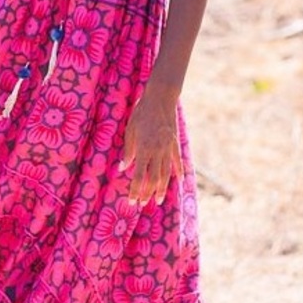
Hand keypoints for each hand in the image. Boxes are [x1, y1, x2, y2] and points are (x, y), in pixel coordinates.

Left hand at [119, 82, 182, 205]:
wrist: (160, 98)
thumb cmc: (141, 113)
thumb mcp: (130, 130)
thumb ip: (128, 151)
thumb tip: (123, 168)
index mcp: (143, 148)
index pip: (138, 176)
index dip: (135, 190)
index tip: (132, 201)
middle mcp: (157, 151)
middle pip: (153, 178)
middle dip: (147, 193)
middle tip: (143, 203)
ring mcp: (168, 148)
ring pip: (166, 173)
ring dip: (162, 188)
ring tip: (158, 199)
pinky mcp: (175, 143)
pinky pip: (177, 161)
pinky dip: (179, 172)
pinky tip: (179, 182)